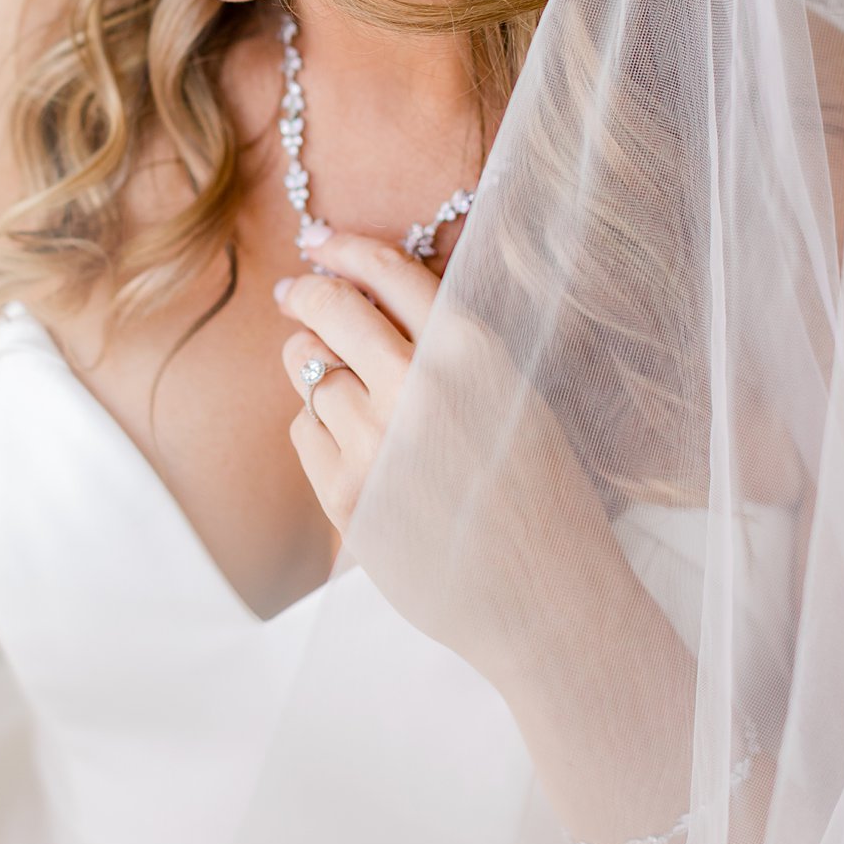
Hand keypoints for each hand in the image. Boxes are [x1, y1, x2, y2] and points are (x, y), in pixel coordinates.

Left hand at [275, 228, 617, 683]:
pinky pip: (304, 431)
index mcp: (474, 353)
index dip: (345, 249)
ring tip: (334, 382)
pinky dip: (317, 429)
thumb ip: (452, 347)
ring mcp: (376, 441)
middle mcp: (420, 387)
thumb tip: (369, 296)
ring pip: (309, 371)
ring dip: (312, 366)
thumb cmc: (542, 498)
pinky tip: (354, 449)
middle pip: (333, 309)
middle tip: (293, 291)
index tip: (319, 241)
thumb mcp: (516, 398)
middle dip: (305, 293)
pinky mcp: (344, 494)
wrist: (550, 602)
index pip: (389, 272)